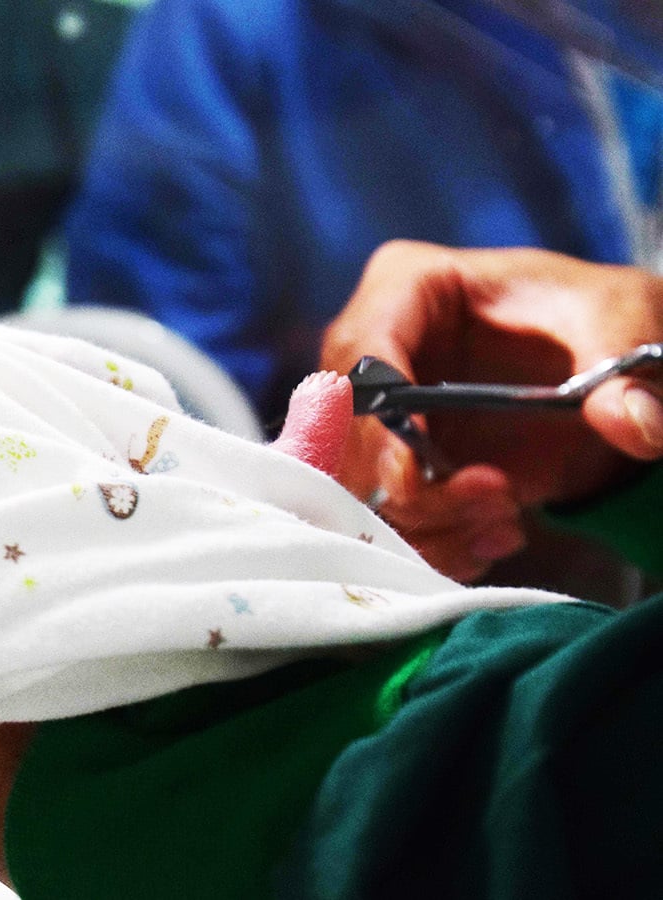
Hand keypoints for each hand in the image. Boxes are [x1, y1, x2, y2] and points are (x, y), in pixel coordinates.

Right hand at [321, 240, 662, 580]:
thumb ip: (626, 369)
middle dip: (412, 485)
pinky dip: (434, 542)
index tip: (419, 472)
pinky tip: (496, 534)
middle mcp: (368, 349)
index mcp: (406, 287)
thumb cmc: (596, 320)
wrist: (601, 373)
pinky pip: (381, 517)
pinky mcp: (389, 466)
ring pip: (357, 487)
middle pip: (343, 432)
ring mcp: (371, 413)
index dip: (376, 417)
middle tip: (495, 499)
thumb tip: (631, 424)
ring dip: (428, 523)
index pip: (360, 354)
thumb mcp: (624, 320)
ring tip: (506, 523)